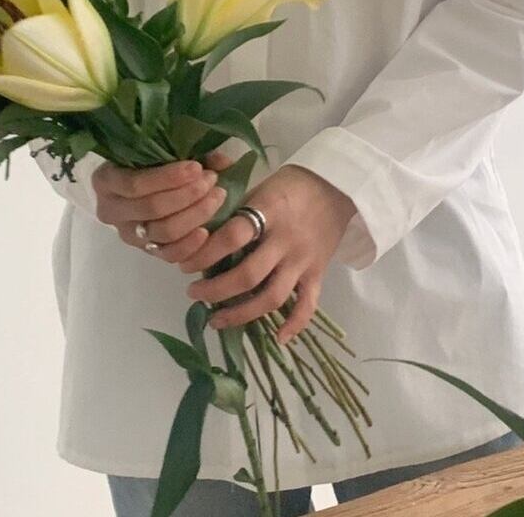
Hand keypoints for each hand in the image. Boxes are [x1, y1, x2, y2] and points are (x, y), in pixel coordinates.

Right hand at [93, 150, 234, 263]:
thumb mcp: (164, 151)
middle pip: (152, 208)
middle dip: (187, 194)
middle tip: (211, 181)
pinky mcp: (146, 251)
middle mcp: (111, 211)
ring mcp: (128, 234)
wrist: (142, 185)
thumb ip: (190, 152)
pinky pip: (168, 254)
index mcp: (106, 181)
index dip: (169, 178)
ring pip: (163, 232)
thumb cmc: (152, 162)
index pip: (136, 184)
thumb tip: (223, 161)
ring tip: (217, 197)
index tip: (197, 168)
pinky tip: (207, 231)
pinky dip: (189, 245)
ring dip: (194, 214)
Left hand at [181, 165, 356, 342]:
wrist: (338, 184)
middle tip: (193, 292)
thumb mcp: (260, 188)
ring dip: (240, 314)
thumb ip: (237, 214)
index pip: (232, 237)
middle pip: (247, 275)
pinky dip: (294, 324)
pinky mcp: (318, 272)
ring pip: (272, 297)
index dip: (204, 254)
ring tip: (216, 319)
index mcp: (269, 212)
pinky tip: (277, 338)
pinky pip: (308, 304)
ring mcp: (303, 259)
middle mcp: (286, 240)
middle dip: (215, 290)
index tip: (185, 264)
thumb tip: (204, 241)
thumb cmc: (292, 184)